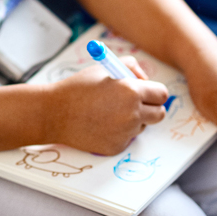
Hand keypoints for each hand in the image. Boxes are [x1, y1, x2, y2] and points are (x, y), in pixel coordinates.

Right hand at [42, 63, 168, 155]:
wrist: (55, 114)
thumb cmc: (78, 88)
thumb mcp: (105, 68)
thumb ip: (130, 68)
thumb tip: (145, 79)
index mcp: (131, 91)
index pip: (162, 94)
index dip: (155, 91)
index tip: (148, 92)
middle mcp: (132, 114)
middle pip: (159, 114)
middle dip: (151, 107)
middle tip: (137, 103)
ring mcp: (125, 133)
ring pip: (142, 126)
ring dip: (133, 119)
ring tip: (108, 112)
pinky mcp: (117, 147)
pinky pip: (126, 138)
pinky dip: (119, 132)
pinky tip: (100, 124)